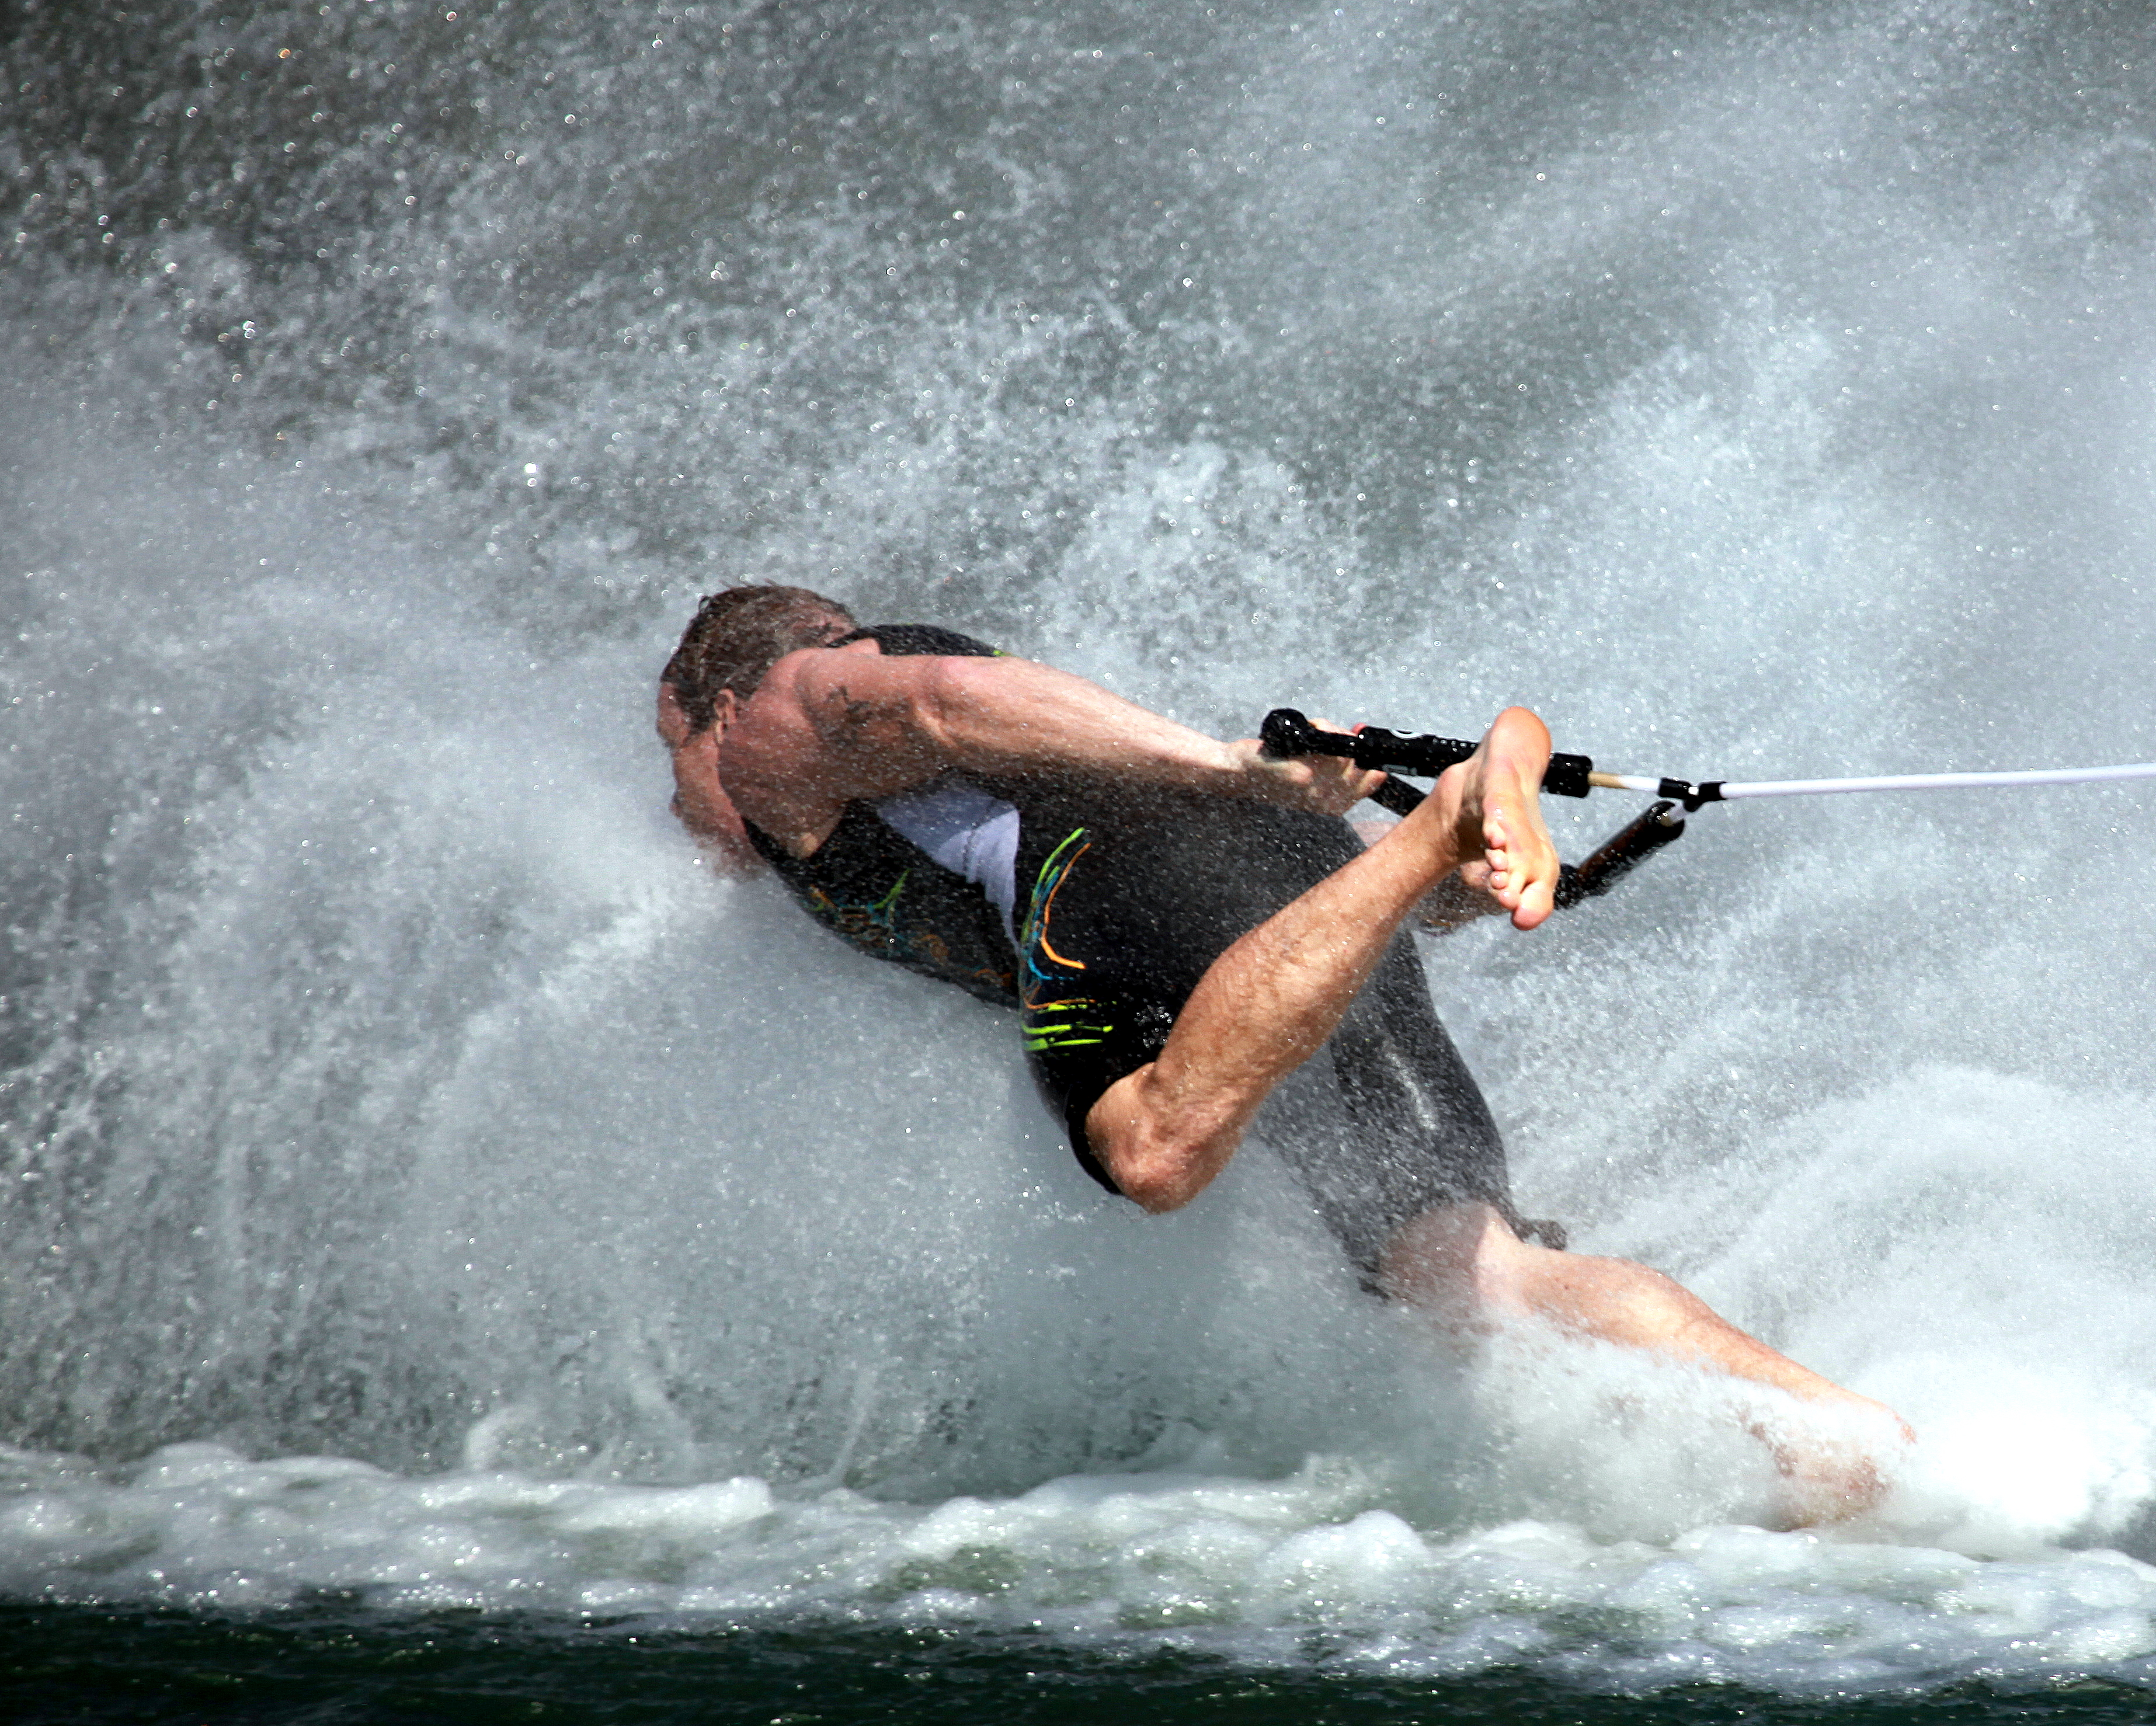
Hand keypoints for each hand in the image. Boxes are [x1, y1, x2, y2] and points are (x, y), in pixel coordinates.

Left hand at [1227, 717, 1387, 815]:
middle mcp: (1328, 802)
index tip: (1357, 740)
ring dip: (1332, 731)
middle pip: (1360, 762)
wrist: (1236, 773)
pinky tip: (1308, 728)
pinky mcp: (1300, 775)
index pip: (1374, 779)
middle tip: (1326, 732)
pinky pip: (1329, 741)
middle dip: (1347, 740)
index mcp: (1334, 806)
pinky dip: (1321, 726)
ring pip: (1346, 751)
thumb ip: (1343, 778)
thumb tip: (1379, 769)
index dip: (1369, 756)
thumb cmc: (1272, 773)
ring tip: (1313, 730)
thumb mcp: (1313, 784)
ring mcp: (1315, 790)